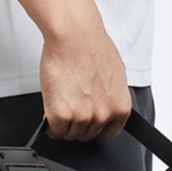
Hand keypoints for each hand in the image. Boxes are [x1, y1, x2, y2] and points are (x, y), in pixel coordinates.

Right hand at [39, 8, 132, 141]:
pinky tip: (52, 110)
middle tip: (72, 105)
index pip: (110, 132)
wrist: (74, 36)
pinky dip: (51, 124)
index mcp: (120, 107)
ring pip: (70, 134)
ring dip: (64, 123)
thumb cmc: (93, 47)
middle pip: (88, 134)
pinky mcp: (61, 115)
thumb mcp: (115, 75)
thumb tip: (104, 104)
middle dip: (79, 123)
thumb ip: (111, 97)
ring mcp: (82, 117)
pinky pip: (55, 130)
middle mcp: (103, 115)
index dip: (97, 126)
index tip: (90, 120)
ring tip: (62, 103)